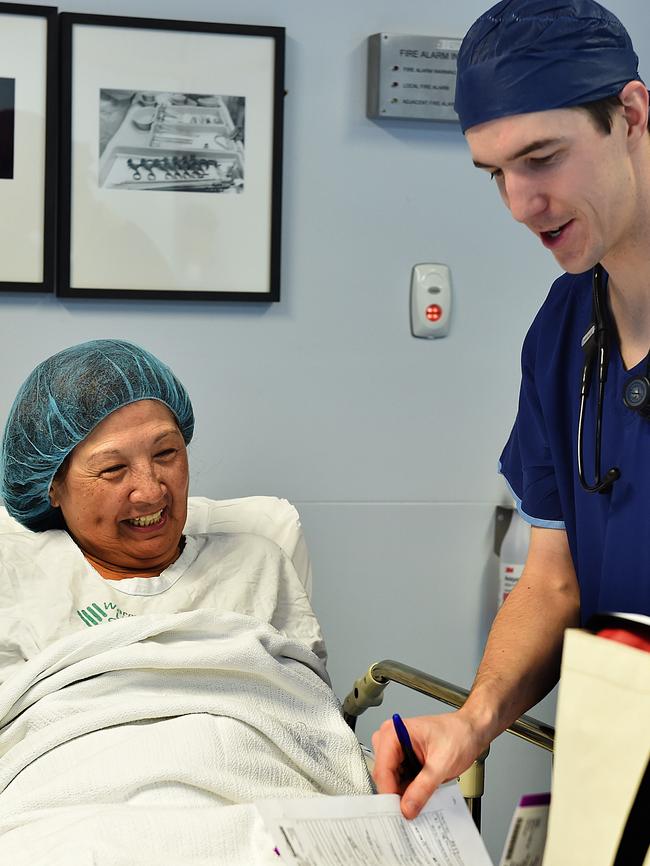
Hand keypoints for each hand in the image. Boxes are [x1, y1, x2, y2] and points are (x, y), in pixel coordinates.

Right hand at [371, 711, 486, 818]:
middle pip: (383, 776)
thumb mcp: (442, 763)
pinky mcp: (404, 760)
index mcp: (394, 733)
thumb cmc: (459, 734)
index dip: (390, 792)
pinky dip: (410, 790)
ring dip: (404, 793)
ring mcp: (397, 750)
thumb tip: (407, 807)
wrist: (471, 732)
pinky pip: (399, 781)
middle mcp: (391, 740)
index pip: (382, 768)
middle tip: (412, 810)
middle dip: (397, 794)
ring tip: (423, 796)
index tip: (399, 812)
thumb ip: (423, 788)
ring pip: (391, 781)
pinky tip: (423, 792)